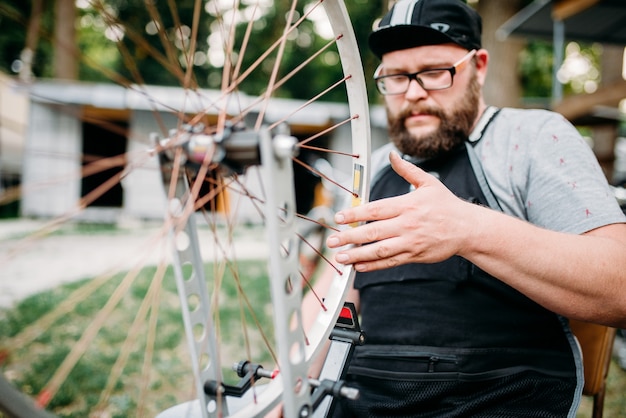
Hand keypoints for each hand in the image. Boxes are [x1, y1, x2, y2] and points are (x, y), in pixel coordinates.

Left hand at [326, 152, 479, 271]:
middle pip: (373, 231)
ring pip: (380, 250)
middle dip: (350, 237)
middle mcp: (407, 224)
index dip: (356, 213)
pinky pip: (390, 262)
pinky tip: (359, 266)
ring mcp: (410, 242)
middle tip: (332, 240)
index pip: (376, 209)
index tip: (340, 218)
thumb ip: (407, 170)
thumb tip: (393, 155)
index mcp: (407, 205)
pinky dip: (373, 265)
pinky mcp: (414, 256)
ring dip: (357, 254)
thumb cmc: (447, 206)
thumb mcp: (428, 183)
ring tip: (341, 256)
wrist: (467, 229)